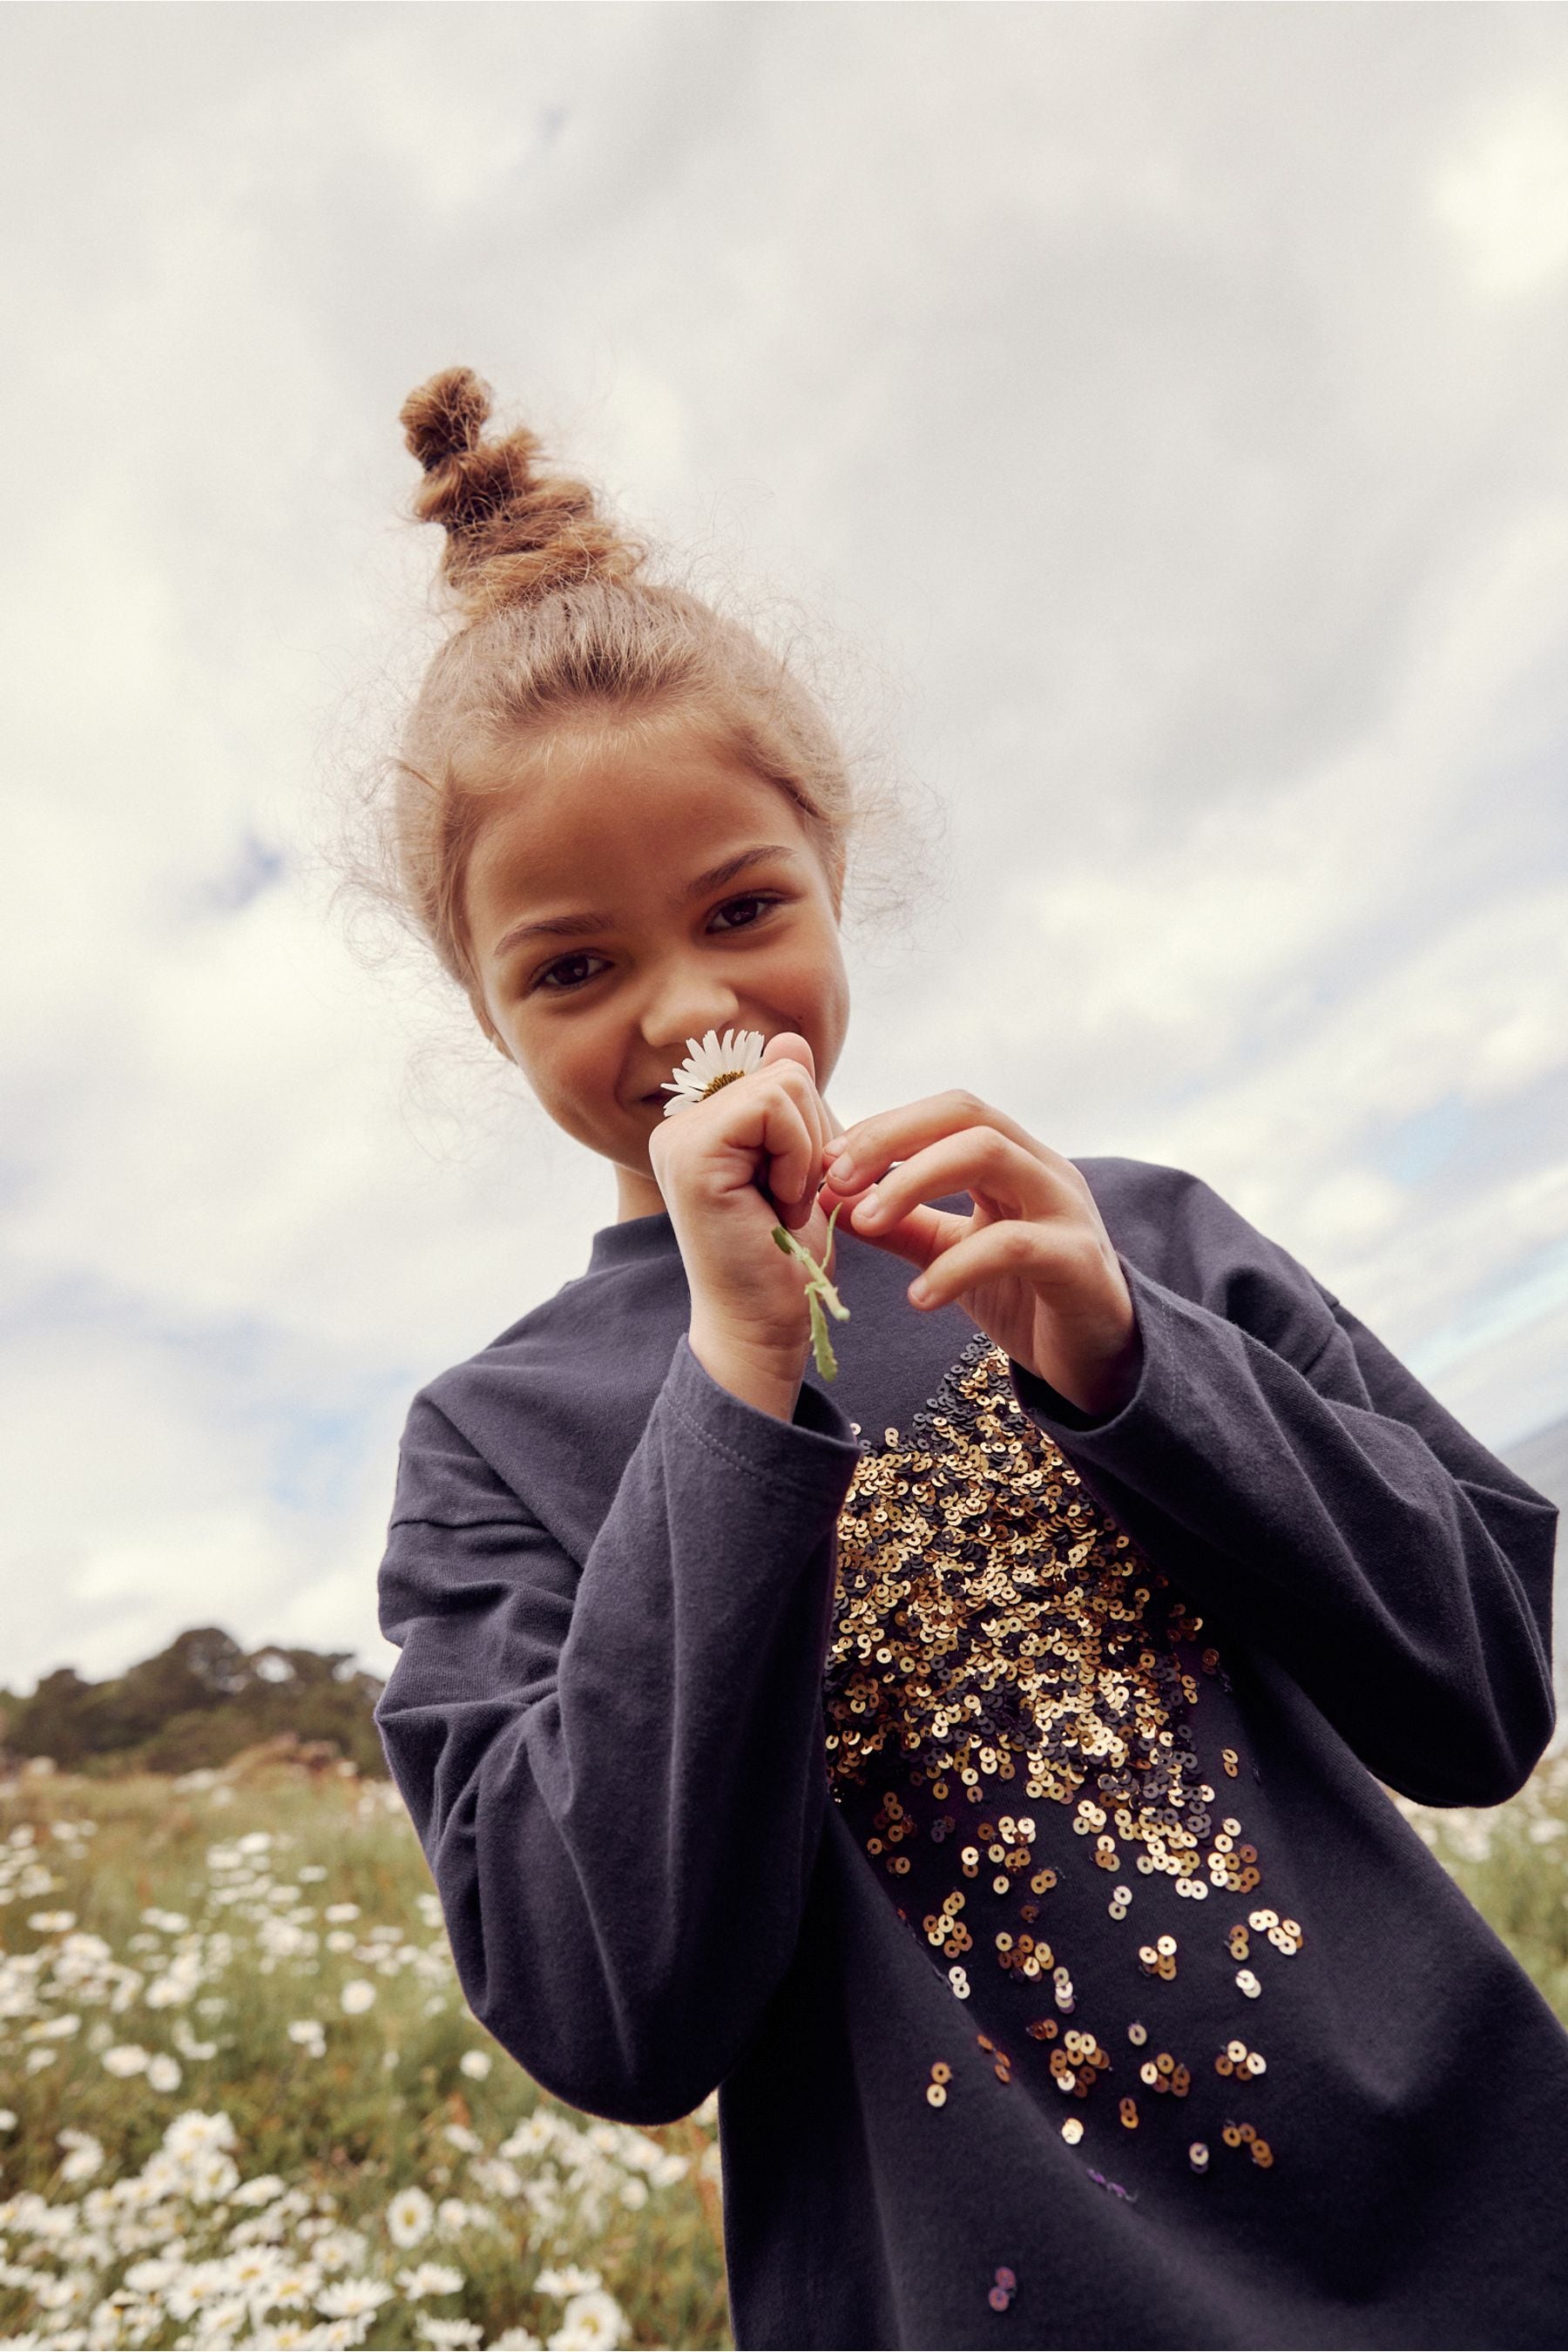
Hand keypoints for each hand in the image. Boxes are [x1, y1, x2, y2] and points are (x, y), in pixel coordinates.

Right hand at [648, 1032, 840, 1411]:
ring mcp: (678, 1136)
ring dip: (806, 1154)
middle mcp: (679, 1125)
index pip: (782, 1075)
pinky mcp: (690, 1152)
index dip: (810, 1131)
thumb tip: (789, 1039)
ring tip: (779, 1205)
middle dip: (812, 1140)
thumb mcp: (801, 1166)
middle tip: (785, 1201)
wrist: (764, 1326)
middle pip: (787, 1074)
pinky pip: (773, 1108)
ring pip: (785, 1086)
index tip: (791, 1189)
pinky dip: (796, 1158)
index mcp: (703, 1126)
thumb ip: (793, 1106)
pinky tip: (775, 1203)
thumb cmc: (784, 1259)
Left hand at [819, 1090, 1141, 1418]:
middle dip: (891, 1138)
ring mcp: (1066, 1210)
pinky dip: (955, 1267)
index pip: (947, 1113)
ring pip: (989, 1156)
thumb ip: (902, 1226)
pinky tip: (919, 1297)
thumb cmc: (1027, 1298)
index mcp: (1015, 1160)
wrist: (1098, 1363)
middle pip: (966, 1115)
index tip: (828, 1164)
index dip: (884, 1127)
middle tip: (835, 1181)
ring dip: (912, 1182)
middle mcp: (1044, 1169)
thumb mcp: (952, 1254)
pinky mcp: (1078, 1262)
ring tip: (864, 1222)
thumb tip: (833, 1202)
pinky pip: (1012, 1245)